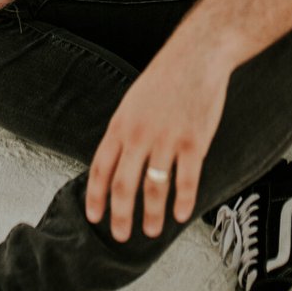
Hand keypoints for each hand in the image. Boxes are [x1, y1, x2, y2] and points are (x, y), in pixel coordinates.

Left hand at [85, 44, 230, 241]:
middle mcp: (139, 135)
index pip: (100, 169)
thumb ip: (124, 131)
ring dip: (151, 215)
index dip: (96, 196)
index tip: (94, 217)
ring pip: (154, 188)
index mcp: (121, 125)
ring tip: (152, 231)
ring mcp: (167, 139)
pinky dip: (183, 202)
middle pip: (124, 185)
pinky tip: (181, 215)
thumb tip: (116, 161)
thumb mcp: (133, 101)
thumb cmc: (165, 77)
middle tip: (121, 236)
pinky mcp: (193, 142)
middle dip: (120, 215)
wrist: (197, 55)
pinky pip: (186, 181)